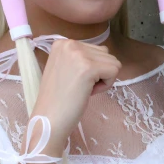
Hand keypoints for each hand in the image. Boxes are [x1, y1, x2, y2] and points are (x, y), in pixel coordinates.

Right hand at [31, 39, 120, 153]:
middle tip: (79, 87)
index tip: (74, 81)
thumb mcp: (66, 68)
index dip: (91, 69)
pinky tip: (88, 92)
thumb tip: (105, 54)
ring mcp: (79, 54)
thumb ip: (81, 57)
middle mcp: (70, 43)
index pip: (96, 50)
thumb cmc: (58, 99)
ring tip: (82, 89)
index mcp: (62, 43)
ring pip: (113, 62)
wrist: (48, 120)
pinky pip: (114, 71)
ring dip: (102, 79)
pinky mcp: (89, 67)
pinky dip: (106, 85)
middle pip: (106, 54)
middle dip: (98, 73)